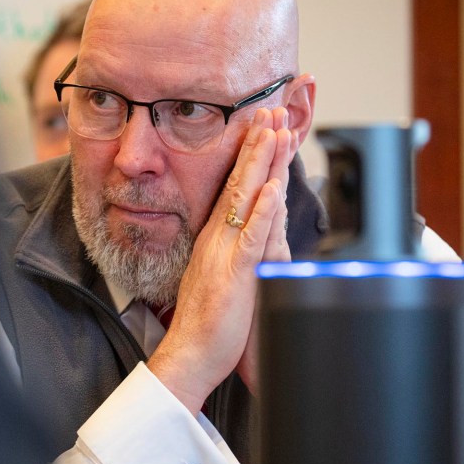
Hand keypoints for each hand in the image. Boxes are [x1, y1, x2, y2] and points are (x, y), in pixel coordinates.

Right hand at [235, 108, 294, 396]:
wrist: (189, 355)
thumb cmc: (210, 324)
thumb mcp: (225, 278)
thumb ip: (240, 254)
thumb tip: (256, 234)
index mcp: (218, 239)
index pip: (238, 187)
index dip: (253, 155)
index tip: (266, 126)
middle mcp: (220, 239)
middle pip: (242, 182)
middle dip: (258, 144)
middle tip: (271, 109)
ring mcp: (227, 254)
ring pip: (248, 199)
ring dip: (262, 163)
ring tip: (275, 131)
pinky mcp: (235, 275)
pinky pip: (251, 238)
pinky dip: (261, 212)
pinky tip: (270, 188)